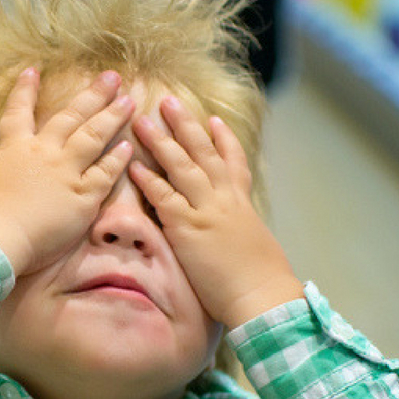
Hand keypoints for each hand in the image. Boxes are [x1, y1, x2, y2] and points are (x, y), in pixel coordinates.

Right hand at [0, 68, 134, 275]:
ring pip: (94, 137)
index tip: (33, 70)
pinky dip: (118, 160)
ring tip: (129, 100)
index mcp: (12, 149)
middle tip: (112, 77)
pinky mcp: (82, 198)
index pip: (18, 113)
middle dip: (93, 95)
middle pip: (71, 116)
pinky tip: (129, 147)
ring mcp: (65, 173)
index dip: (25, 91)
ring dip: (112, 117)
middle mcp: (42, 153)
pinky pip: (105, 174)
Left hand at [129, 97, 302, 326]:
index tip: (213, 120)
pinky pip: (165, 198)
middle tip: (168, 102)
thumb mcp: (256, 248)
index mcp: (242, 204)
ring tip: (143, 120)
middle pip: (204, 153)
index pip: (234, 163)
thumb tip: (236, 239)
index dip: (223, 139)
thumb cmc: (262, 283)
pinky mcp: (189, 229)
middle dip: (186, 126)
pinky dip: (150, 180)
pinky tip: (135, 165)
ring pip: (183, 166)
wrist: (263, 296)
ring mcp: (207, 211)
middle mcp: (225, 200)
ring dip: (162, 141)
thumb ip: (241, 234)